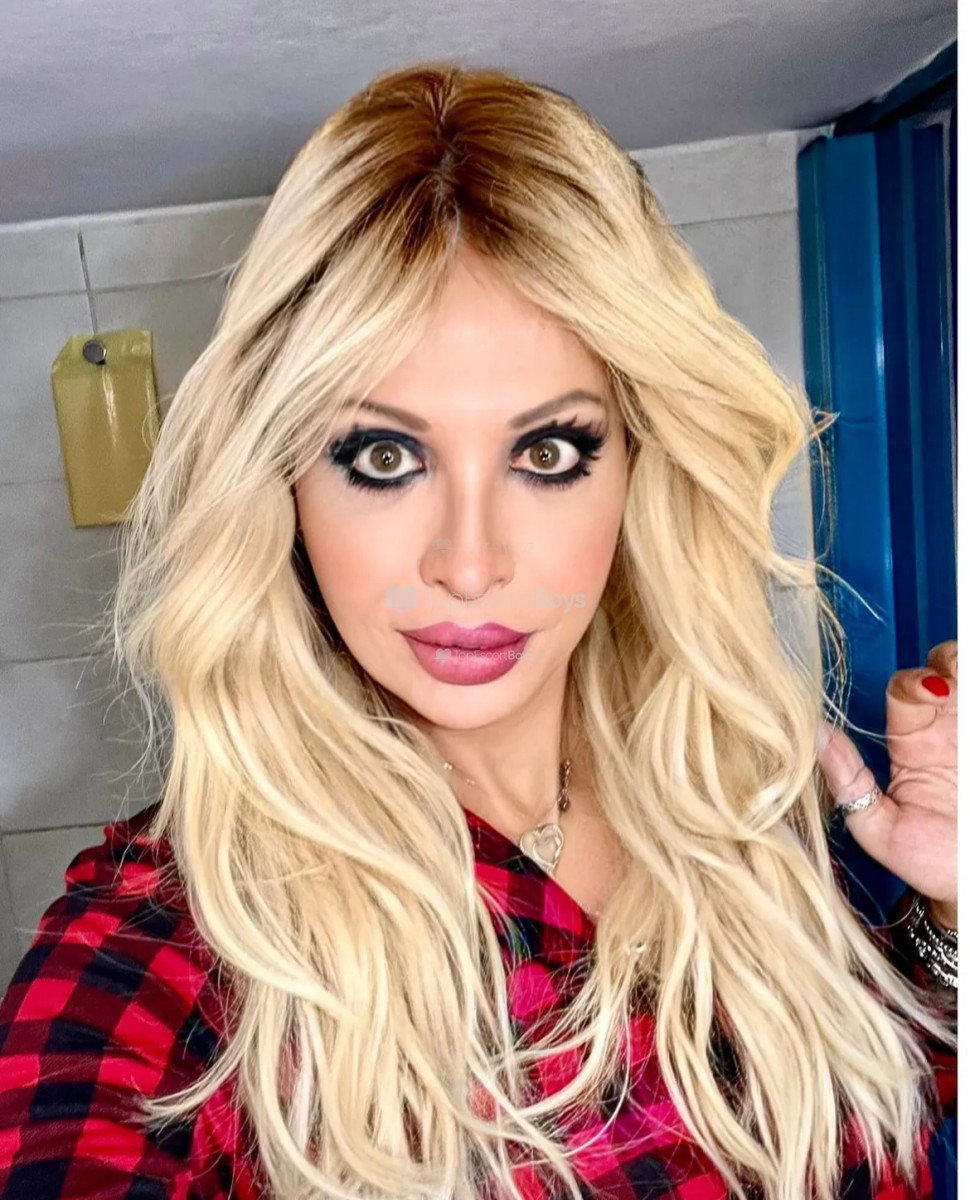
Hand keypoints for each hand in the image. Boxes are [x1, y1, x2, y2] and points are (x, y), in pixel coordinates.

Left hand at [817, 640, 956, 929]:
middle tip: (949, 688)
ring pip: (966, 677)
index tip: (925, 693)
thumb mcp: (879, 828)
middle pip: (942, 671)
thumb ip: (847, 783)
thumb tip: (814, 736)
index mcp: (913, 744)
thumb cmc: (932, 864)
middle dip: (945, 667)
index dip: (910, 683)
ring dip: (963, 669)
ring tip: (962, 687)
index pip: (903, 692)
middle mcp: (946, 732)